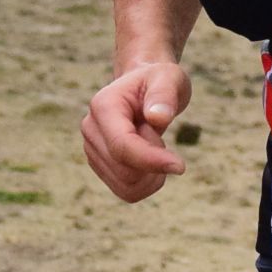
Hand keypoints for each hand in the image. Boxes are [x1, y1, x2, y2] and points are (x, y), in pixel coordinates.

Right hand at [81, 61, 193, 200]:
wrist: (145, 88)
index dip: (151, 160)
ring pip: (126, 187)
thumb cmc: (159, 81)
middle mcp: (91, 129)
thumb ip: (165, 95)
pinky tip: (152, 163)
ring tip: (156, 146)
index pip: (122, 146)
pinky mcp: (100, 165)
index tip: (180, 166)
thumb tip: (157, 118)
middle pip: (125, 171)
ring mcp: (92, 149)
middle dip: (154, 162)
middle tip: (159, 134)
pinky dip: (146, 185)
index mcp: (103, 105)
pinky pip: (127, 192)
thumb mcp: (170, 79)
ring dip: (152, 175)